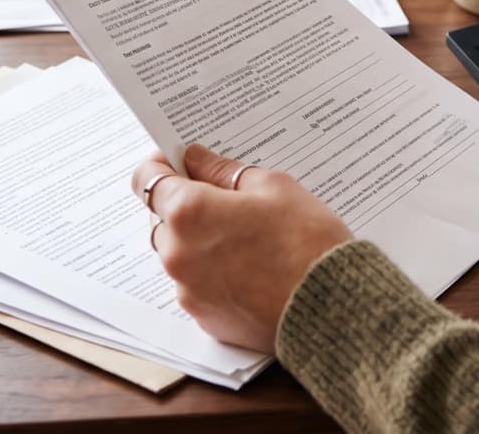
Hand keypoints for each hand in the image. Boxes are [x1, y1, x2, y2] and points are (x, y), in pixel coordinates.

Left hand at [130, 144, 351, 351]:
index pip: (147, 179)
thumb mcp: (274, 187)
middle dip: (187, 207)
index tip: (181, 163)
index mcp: (190, 213)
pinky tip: (251, 270)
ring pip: (180, 254)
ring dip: (200, 242)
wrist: (331, 308)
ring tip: (247, 241)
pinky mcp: (204, 318)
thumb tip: (197, 160)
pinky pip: (197, 286)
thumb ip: (224, 171)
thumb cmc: (308, 242)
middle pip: (163, 219)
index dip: (162, 166)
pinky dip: (214, 274)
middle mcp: (178, 253)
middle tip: (229, 203)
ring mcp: (189, 290)